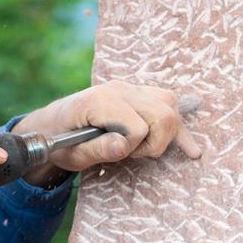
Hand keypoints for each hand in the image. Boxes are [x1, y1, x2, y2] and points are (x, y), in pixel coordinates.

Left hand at [13, 82, 201, 174]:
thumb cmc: (57, 142)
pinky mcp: (135, 94)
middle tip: (133, 154)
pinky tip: (192, 150)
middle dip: (155, 142)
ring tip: (144, 147)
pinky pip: (167, 102)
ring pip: (169, 104)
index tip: (115, 154)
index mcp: (98, 101)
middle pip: (162, 113)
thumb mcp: (71, 154)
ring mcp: (128, 88)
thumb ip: (96, 149)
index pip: (138, 127)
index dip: (131, 148)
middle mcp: (117, 89)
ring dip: (165, 133)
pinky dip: (179, 127)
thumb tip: (123, 146)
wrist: (49, 126)